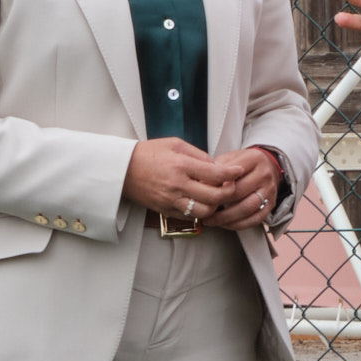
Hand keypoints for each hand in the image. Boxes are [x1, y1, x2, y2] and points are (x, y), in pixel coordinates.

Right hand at [121, 135, 264, 227]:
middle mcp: (177, 185)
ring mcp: (171, 200)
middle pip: (215, 196)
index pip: (216, 174)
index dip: (232, 173)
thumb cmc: (148, 153)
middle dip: (229, 192)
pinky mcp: (166, 210)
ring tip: (216, 196)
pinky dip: (201, 211)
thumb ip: (199, 155)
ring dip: (215, 205)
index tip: (239, 171)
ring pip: (205, 211)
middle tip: (231, 185)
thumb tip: (217, 166)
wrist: (122, 169)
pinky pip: (190, 216)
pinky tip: (202, 202)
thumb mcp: (175, 144)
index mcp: (181, 165)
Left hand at [201, 146, 289, 231]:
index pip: (231, 174)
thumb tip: (201, 183)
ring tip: (211, 220)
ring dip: (226, 218)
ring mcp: (269, 190)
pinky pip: (255, 219)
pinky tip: (226, 224)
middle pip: (238, 192)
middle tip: (203, 209)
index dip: (214, 185)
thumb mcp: (231, 158)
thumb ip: (217, 167)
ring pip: (247, 208)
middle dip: (218, 204)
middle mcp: (264, 174)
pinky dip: (239, 225)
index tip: (201, 192)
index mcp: (253, 159)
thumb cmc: (243, 165)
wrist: (268, 166)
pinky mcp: (271, 204)